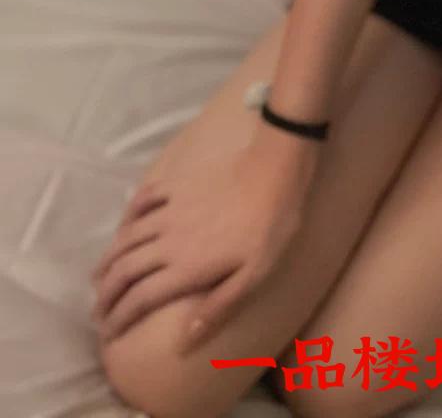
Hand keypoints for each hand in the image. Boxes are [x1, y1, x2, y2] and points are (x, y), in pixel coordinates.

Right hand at [91, 134, 311, 351]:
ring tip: (99, 276)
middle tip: (96, 311)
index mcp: (186, 267)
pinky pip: (142, 201)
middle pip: (124, 269)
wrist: (274, 169)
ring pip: (126, 237)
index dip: (119, 318)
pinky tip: (125, 225)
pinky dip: (128, 216)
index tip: (107, 334)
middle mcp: (168, 240)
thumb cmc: (270, 226)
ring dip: (108, 259)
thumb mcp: (254, 275)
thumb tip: (184, 343)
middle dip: (105, 294)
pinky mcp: (177, 186)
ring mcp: (169, 210)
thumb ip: (218, 308)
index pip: (140, 298)